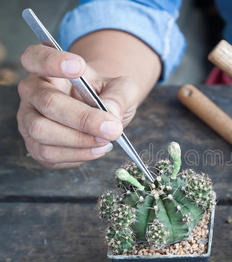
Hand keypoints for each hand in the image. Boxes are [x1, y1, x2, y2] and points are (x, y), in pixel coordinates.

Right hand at [17, 44, 140, 168]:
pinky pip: (49, 154)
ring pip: (43, 132)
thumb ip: (119, 96)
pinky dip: (77, 154)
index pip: (35, 58)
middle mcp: (32, 93)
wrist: (103, 115)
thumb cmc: (106, 96)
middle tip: (112, 128)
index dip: (52, 62)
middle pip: (47, 103)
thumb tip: (110, 113)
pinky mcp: (35, 146)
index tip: (79, 66)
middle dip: (83, 118)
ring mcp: (29, 121)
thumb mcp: (122, 88)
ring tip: (107, 139)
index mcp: (48, 69)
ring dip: (80, 140)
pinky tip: (97, 149)